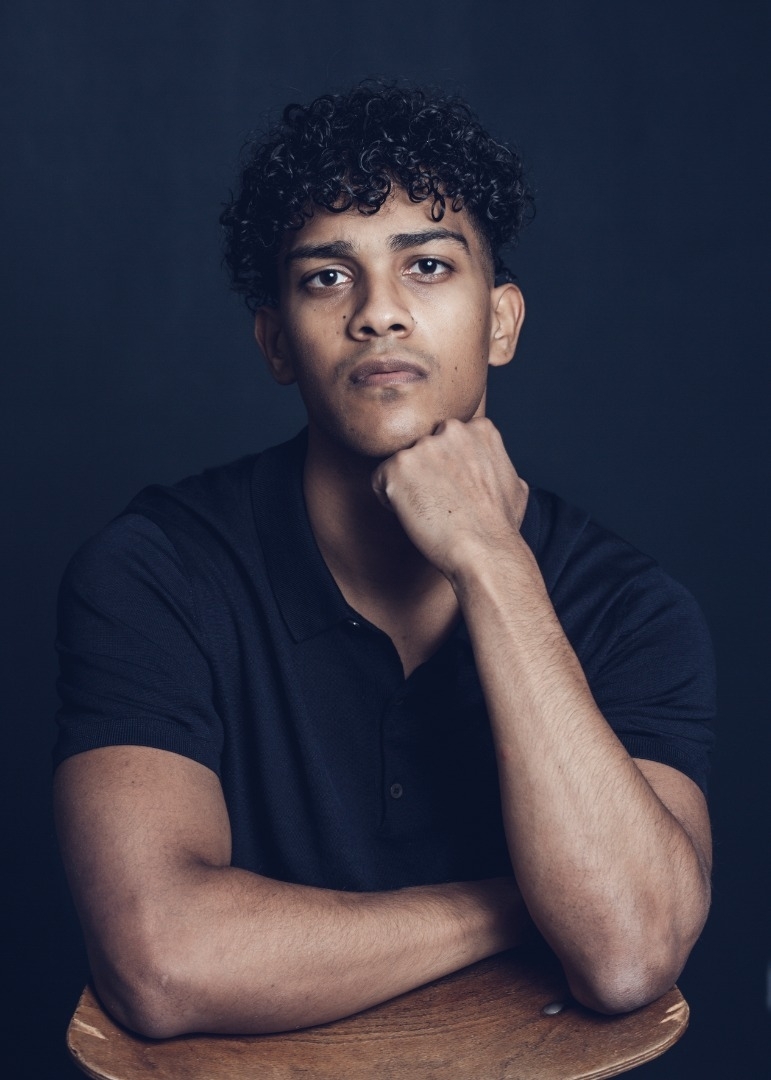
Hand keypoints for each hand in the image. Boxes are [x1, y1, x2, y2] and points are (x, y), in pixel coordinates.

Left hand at [371, 418, 528, 578]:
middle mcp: (451, 429)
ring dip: (408, 486)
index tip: (455, 491)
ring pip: (402, 464)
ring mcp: (423, 446)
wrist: (485, 550)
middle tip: (438, 502)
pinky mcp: (398, 465)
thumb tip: (492, 468)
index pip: (448, 439)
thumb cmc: (500, 526)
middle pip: (424, 447)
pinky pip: (380, 479)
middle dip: (426, 472)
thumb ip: (496, 465)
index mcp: (480, 429)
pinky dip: (389, 499)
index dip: (448, 468)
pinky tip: (412, 515)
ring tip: (428, 511)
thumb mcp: (514, 484)